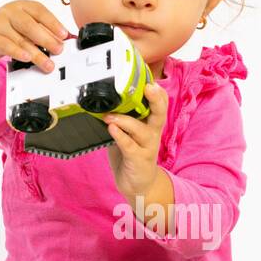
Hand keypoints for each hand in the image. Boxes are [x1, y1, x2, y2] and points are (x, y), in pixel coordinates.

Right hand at [0, 1, 68, 73]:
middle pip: (30, 25)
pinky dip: (18, 53)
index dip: (53, 23)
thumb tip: (63, 40)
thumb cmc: (9, 27)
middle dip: (47, 39)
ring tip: (47, 64)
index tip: (64, 35)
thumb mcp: (25, 23)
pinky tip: (27, 58)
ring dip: (36, 53)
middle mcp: (10, 12)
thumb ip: (43, 29)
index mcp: (23, 5)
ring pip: (20, 39)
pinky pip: (6, 46)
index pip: (40, 12)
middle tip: (58, 50)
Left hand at [104, 84, 168, 202]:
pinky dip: (120, 136)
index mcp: (151, 122)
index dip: (155, 89)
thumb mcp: (127, 131)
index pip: (159, 101)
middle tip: (149, 87)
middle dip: (156, 98)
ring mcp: (147, 146)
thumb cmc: (131, 153)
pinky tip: (112, 129)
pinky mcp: (139, 159)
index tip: (147, 76)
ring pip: (141, 129)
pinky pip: (130, 146)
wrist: (137, 184)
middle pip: (160, 112)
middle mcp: (153, 132)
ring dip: (125, 120)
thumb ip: (120, 115)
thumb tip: (100, 97)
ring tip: (110, 116)